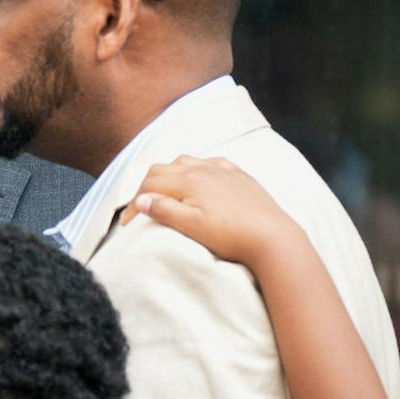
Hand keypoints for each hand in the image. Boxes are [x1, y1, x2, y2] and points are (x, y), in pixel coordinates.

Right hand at [119, 155, 304, 268]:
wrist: (272, 237)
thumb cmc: (230, 236)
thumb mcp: (191, 227)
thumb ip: (164, 211)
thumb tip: (139, 201)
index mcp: (188, 181)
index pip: (149, 184)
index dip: (133, 203)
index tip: (127, 223)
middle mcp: (203, 169)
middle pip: (163, 169)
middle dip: (145, 186)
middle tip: (140, 208)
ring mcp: (222, 170)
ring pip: (185, 161)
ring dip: (168, 173)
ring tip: (164, 191)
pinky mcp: (239, 176)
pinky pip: (211, 162)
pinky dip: (195, 167)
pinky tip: (199, 178)